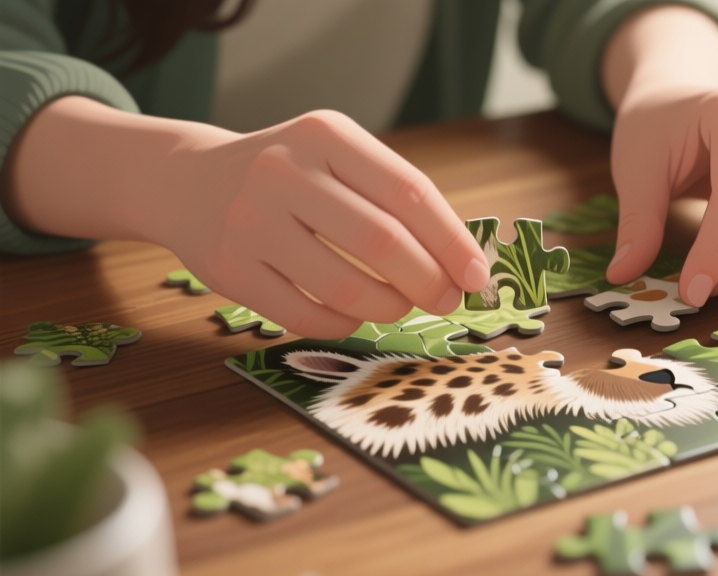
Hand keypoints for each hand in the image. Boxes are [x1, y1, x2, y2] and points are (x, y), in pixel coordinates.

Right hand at [171, 111, 490, 337]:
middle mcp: (284, 172)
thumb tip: (460, 262)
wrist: (187, 181)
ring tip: (401, 304)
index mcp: (325, 135)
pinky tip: (355, 313)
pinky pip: (306, 315)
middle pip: (383, 242)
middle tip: (447, 300)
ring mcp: (252, 222)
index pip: (410, 192)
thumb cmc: (289, 175)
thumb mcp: (337, 158)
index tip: (477, 275)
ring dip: (390, 306)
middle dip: (429, 282)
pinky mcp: (230, 270)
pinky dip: (344, 323)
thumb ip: (394, 198)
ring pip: (345, 286)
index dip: (452, 241)